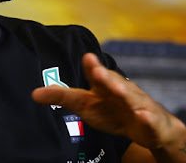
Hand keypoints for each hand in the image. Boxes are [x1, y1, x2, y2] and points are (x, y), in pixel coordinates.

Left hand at [31, 53, 179, 148]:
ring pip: (132, 98)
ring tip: (118, 90)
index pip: (97, 75)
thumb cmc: (113, 112)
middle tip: (97, 70)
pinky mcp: (152, 122)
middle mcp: (123, 91)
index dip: (92, 67)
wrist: (152, 128)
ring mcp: (139, 105)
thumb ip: (63, 97)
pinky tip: (143, 115)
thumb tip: (33, 93)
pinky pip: (150, 120)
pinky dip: (147, 118)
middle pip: (114, 83)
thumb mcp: (85, 105)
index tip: (87, 57)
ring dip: (125, 93)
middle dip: (106, 77)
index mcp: (105, 86)